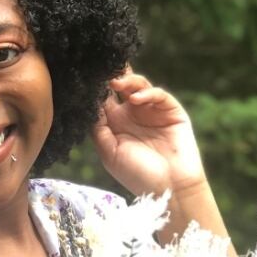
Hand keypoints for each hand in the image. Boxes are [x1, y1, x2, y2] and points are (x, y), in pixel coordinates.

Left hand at [90, 68, 206, 195]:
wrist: (169, 188)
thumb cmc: (136, 175)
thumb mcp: (109, 153)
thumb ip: (98, 129)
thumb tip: (88, 105)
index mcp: (114, 123)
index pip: (102, 99)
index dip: (95, 88)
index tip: (85, 78)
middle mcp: (131, 113)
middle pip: (119, 86)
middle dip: (111, 75)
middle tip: (101, 68)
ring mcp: (151, 110)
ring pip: (138, 85)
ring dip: (127, 80)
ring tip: (116, 82)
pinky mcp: (171, 110)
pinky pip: (158, 95)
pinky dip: (147, 93)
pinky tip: (135, 99)